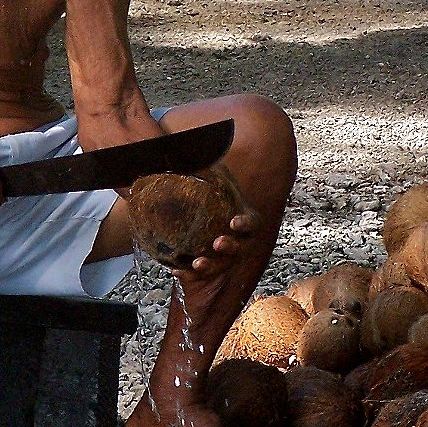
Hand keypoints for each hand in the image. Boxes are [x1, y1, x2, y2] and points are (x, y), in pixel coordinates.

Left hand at [174, 163, 257, 278]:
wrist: (193, 215)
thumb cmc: (207, 193)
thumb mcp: (208, 179)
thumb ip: (204, 168)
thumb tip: (190, 152)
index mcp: (243, 218)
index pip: (251, 222)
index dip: (245, 223)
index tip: (233, 222)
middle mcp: (238, 239)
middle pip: (241, 247)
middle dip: (231, 247)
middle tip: (217, 242)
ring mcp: (223, 255)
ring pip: (222, 264)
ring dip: (211, 265)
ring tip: (197, 262)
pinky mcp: (207, 266)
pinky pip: (200, 274)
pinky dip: (188, 273)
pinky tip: (175, 271)